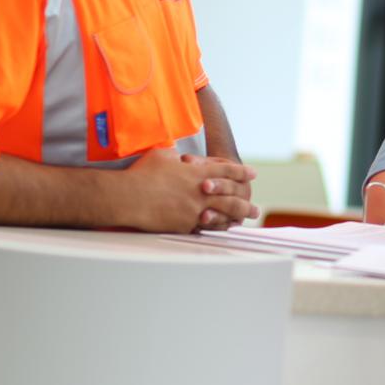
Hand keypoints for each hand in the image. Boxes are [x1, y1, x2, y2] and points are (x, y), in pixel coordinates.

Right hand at [119, 147, 256, 232]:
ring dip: (237, 217)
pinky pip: (205, 227)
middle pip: (232, 196)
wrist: (129, 197)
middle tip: (256, 208)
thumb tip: (180, 157)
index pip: (226, 171)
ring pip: (223, 214)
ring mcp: (195, 210)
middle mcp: (201, 191)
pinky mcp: (185, 225)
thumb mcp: (162, 155)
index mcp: (198, 172)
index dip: (241, 172)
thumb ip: (176, 157)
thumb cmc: (142, 173)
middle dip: (246, 202)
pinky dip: (217, 228)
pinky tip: (223, 229)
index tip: (253, 174)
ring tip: (246, 220)